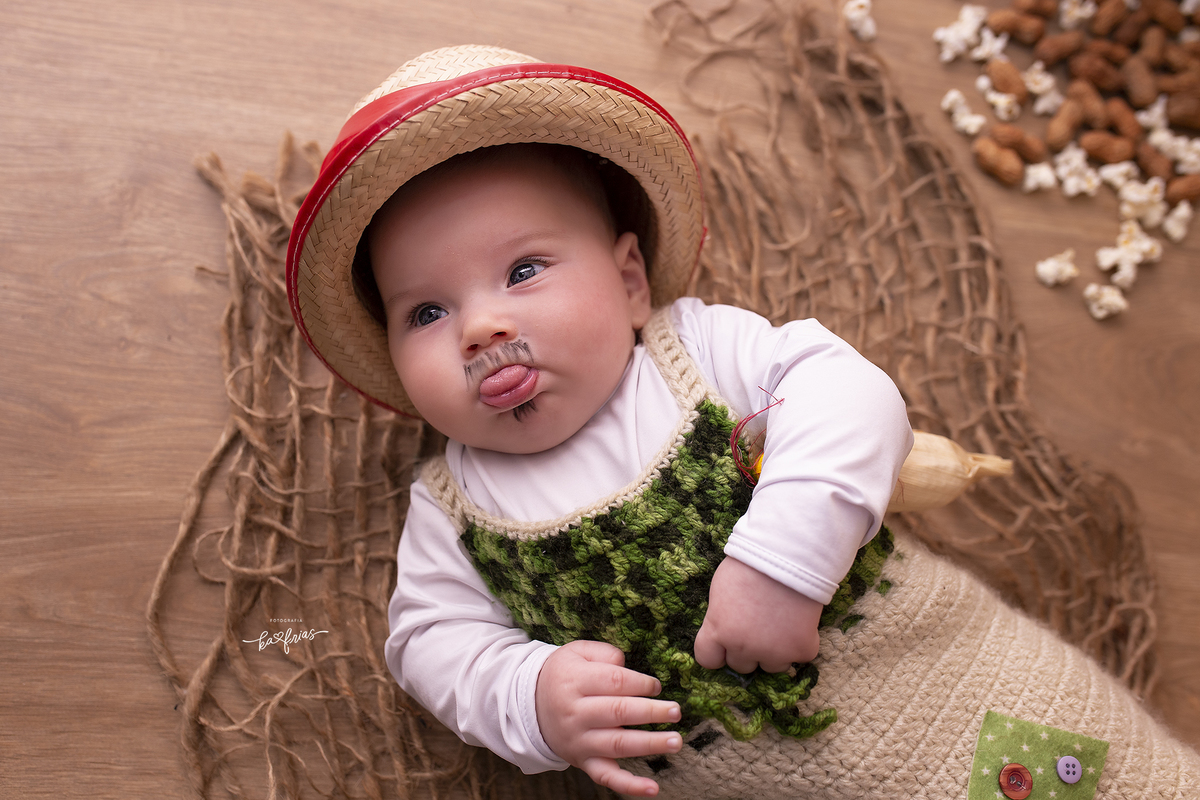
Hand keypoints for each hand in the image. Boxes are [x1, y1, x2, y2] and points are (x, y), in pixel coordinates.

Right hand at [536, 640, 682, 796]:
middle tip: (676, 711)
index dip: (640, 683)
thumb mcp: (577, 652)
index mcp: (574, 682)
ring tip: (675, 741)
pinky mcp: (583, 762)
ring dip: (649, 744)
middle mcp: (575, 713)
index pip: (614, 682)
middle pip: (618, 712)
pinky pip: (606, 777)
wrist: (532, 706)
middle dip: (651, 712)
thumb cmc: (564, 675)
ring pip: (617, 745)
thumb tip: (627, 666)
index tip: (657, 686)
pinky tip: (653, 788)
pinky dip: (630, 785)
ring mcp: (579, 741)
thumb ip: (604, 653)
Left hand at [693, 556, 821, 673]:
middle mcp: (743, 647)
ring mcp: (774, 652)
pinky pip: (799, 656)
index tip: (726, 645)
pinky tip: (798, 620)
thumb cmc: (750, 565)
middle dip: (748, 649)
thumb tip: (725, 632)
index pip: (708, 660)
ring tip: (780, 622)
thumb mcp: (721, 592)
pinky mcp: (802, 650)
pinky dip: (801, 643)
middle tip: (759, 624)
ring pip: (772, 666)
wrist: (789, 554)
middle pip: (741, 665)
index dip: (718, 652)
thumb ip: (721, 618)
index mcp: (718, 630)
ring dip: (775, 652)